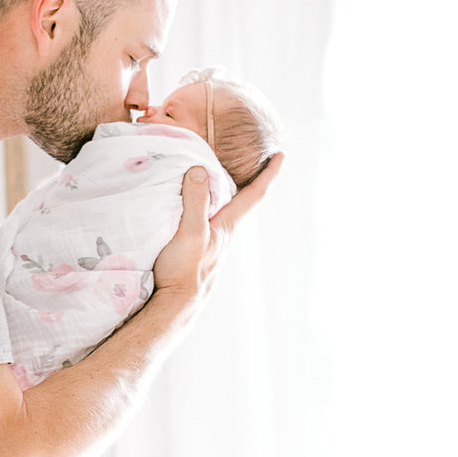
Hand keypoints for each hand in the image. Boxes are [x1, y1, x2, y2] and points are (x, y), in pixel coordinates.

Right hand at [150, 152, 283, 309]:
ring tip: (217, 168)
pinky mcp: (196, 243)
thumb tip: (199, 170)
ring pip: (223, 204)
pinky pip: (206, 213)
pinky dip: (205, 199)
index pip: (255, 192)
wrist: (175, 303)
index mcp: (229, 223)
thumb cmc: (186, 270)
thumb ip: (195, 202)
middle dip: (248, 174)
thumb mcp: (191, 232)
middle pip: (242, 195)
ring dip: (224, 186)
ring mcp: (212, 237)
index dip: (270, 172)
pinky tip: (193, 197)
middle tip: (251, 154)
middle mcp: (225, 228)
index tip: (282, 154)